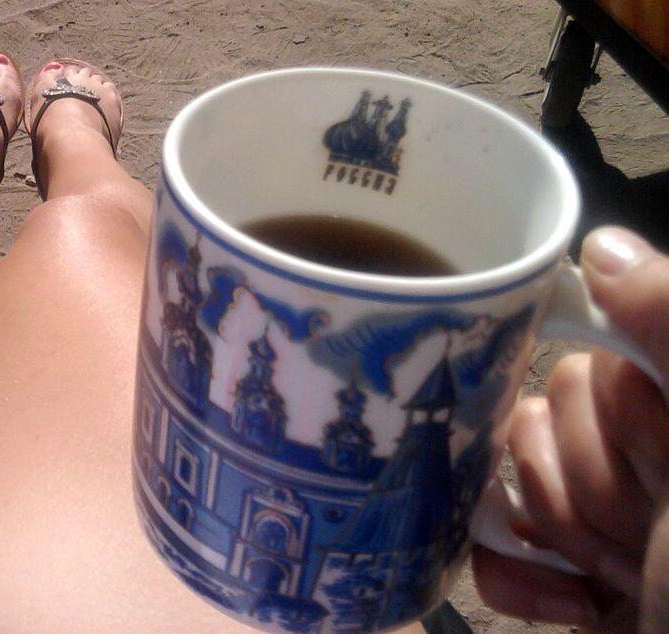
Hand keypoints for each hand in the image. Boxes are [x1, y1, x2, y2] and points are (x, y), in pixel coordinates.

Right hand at [473, 226, 668, 631]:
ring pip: (507, 481)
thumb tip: (599, 247)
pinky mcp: (569, 572)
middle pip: (538, 421)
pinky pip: (491, 549)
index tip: (668, 470)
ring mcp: (604, 510)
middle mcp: (645, 446)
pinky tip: (580, 603)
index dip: (618, 424)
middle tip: (653, 533)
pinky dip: (520, 582)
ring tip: (630, 574)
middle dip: (589, 488)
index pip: (588, 365)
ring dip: (565, 539)